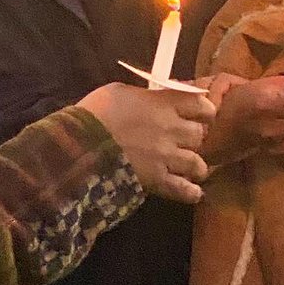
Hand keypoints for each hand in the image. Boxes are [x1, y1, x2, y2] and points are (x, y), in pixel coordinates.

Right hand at [79, 83, 215, 204]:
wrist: (79, 144)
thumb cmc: (95, 112)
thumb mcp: (119, 92)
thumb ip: (145, 95)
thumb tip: (157, 98)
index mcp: (163, 104)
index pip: (202, 105)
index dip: (204, 111)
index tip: (198, 114)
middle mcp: (172, 129)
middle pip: (200, 135)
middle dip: (194, 138)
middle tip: (184, 142)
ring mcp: (166, 157)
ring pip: (198, 164)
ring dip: (194, 165)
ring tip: (187, 168)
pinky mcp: (157, 181)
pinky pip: (185, 190)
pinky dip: (191, 192)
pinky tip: (191, 192)